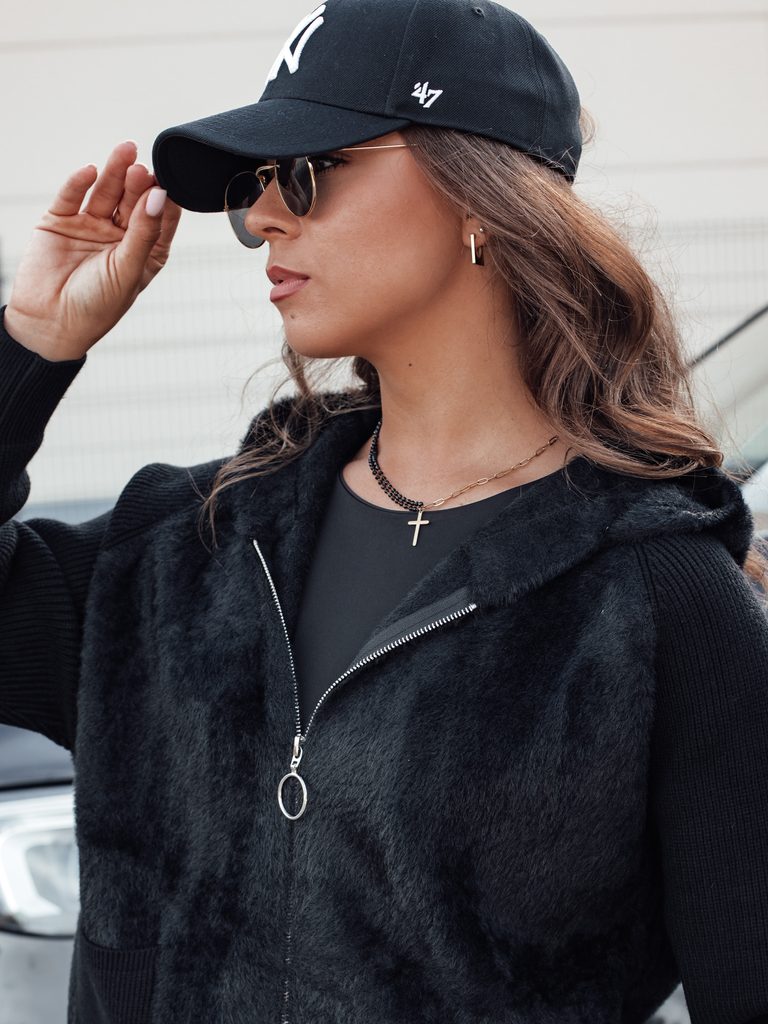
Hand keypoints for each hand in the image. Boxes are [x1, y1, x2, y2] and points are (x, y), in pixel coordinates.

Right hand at [4, 140, 182, 360]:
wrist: (49, 323)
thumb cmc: (97, 306)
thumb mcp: (128, 269)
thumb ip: (144, 232)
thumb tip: (160, 196)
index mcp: (144, 251)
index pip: (159, 218)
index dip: (165, 201)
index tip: (171, 183)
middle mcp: (120, 235)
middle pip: (133, 200)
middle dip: (138, 183)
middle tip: (143, 168)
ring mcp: (90, 225)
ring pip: (106, 192)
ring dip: (115, 172)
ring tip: (126, 152)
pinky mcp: (61, 220)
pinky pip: (72, 196)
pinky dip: (79, 183)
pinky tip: (91, 171)